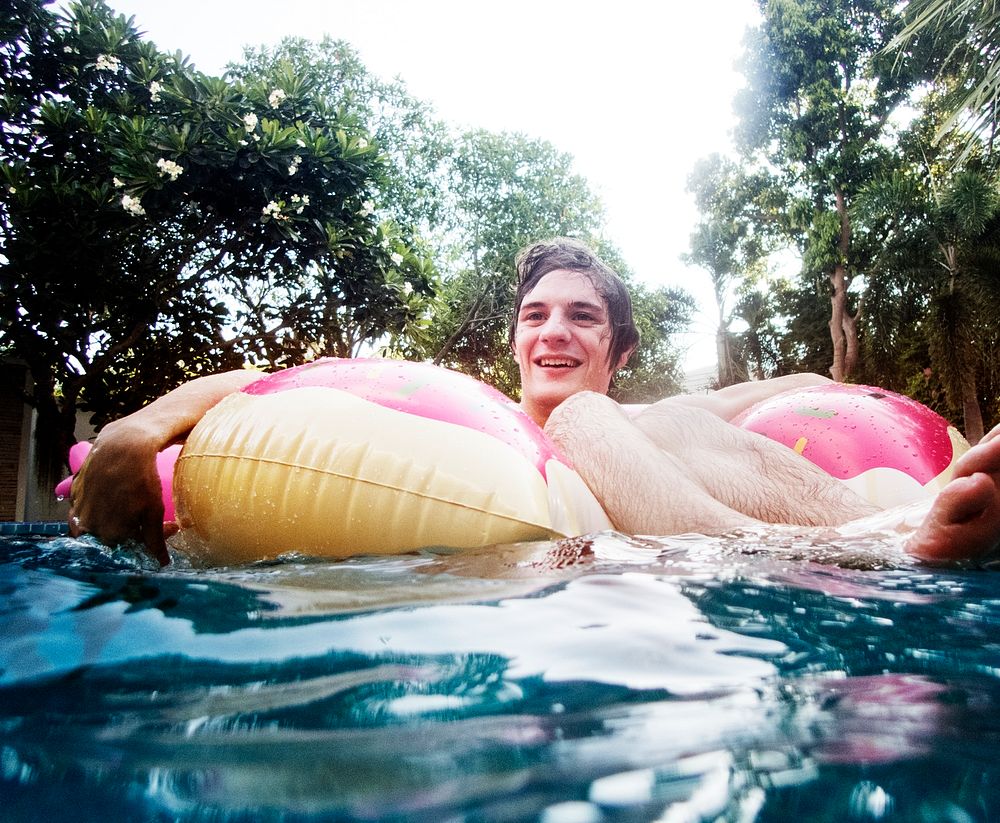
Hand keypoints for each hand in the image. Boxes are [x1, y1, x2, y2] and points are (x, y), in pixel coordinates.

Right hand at [68, 421, 172, 565]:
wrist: (122, 447)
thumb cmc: (141, 480)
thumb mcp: (153, 511)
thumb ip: (155, 540)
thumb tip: (162, 563)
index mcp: (109, 534)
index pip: (127, 549)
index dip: (146, 541)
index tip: (164, 528)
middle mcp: (89, 526)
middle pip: (109, 539)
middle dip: (128, 532)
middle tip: (144, 517)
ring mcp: (78, 509)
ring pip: (93, 526)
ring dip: (109, 522)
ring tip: (126, 508)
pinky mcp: (73, 493)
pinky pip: (82, 508)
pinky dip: (95, 508)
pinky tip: (110, 498)